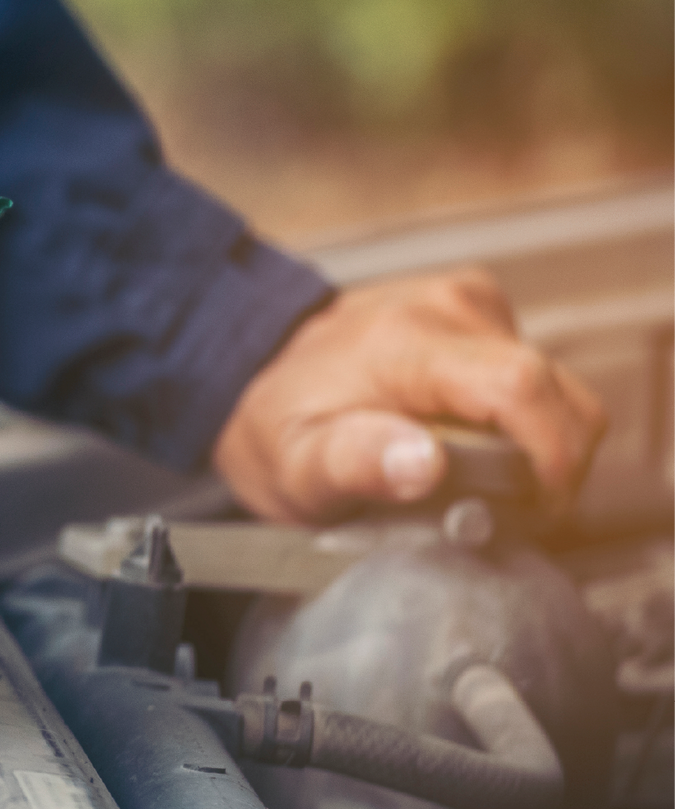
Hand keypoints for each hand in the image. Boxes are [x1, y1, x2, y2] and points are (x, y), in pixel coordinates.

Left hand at [212, 269, 604, 524]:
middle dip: (548, 461)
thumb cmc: (275, 424)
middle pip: (555, 390)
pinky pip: (532, 369)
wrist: (253, 371)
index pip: (521, 388)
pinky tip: (468, 434)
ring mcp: (463, 300)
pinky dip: (517, 414)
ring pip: (554, 384)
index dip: (552, 458)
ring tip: (477, 474)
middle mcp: (443, 306)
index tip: (536, 508)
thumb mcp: (297, 466)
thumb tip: (426, 464)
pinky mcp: (474, 305)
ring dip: (534, 441)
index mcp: (403, 342)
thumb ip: (358, 464)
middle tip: (502, 505)